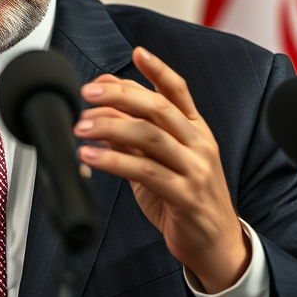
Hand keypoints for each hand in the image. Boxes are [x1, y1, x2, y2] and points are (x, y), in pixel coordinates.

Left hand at [73, 47, 248, 293]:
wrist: (216, 245)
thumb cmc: (184, 197)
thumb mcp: (160, 159)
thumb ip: (136, 132)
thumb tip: (104, 103)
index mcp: (195, 129)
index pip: (179, 90)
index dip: (158, 69)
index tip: (137, 52)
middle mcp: (199, 144)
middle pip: (159, 108)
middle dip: (120, 95)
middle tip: (87, 92)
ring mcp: (195, 169)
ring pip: (150, 136)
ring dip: (110, 127)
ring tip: (80, 126)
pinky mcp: (184, 196)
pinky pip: (145, 171)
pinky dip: (114, 161)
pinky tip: (91, 156)